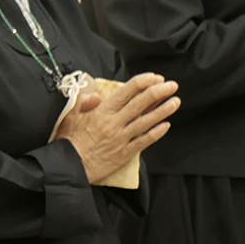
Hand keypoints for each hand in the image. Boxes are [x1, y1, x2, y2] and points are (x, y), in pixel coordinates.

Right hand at [57, 74, 178, 183]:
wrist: (70, 166)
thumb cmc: (69, 141)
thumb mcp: (71, 116)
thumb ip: (83, 101)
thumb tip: (96, 94)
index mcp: (102, 111)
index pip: (127, 91)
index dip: (144, 82)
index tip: (154, 78)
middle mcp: (115, 123)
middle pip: (141, 103)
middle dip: (159, 92)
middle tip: (172, 85)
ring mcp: (122, 138)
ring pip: (147, 121)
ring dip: (163, 110)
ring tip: (175, 102)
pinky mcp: (125, 153)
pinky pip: (144, 141)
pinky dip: (156, 133)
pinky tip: (166, 125)